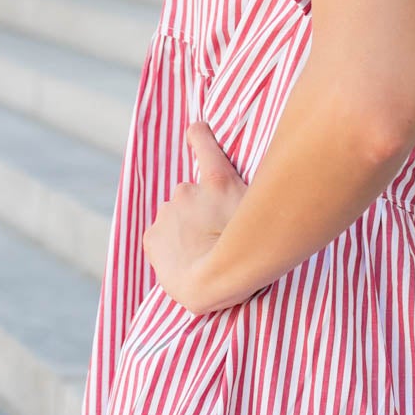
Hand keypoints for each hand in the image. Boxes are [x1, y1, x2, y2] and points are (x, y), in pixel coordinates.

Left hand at [141, 121, 247, 312]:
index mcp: (218, 181)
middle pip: (192, 196)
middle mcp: (189, 190)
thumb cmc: (250, 255)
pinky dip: (169, 247)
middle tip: (216, 237)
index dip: (199, 135)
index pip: (203, 142)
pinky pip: (160, 239)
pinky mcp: (152, 236)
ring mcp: (168, 213)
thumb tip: (249, 194)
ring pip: (176, 218)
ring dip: (185, 230)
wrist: (214, 284)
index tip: (196, 131)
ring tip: (202, 255)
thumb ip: (253, 199)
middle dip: (200, 212)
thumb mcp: (262, 215)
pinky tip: (184, 263)